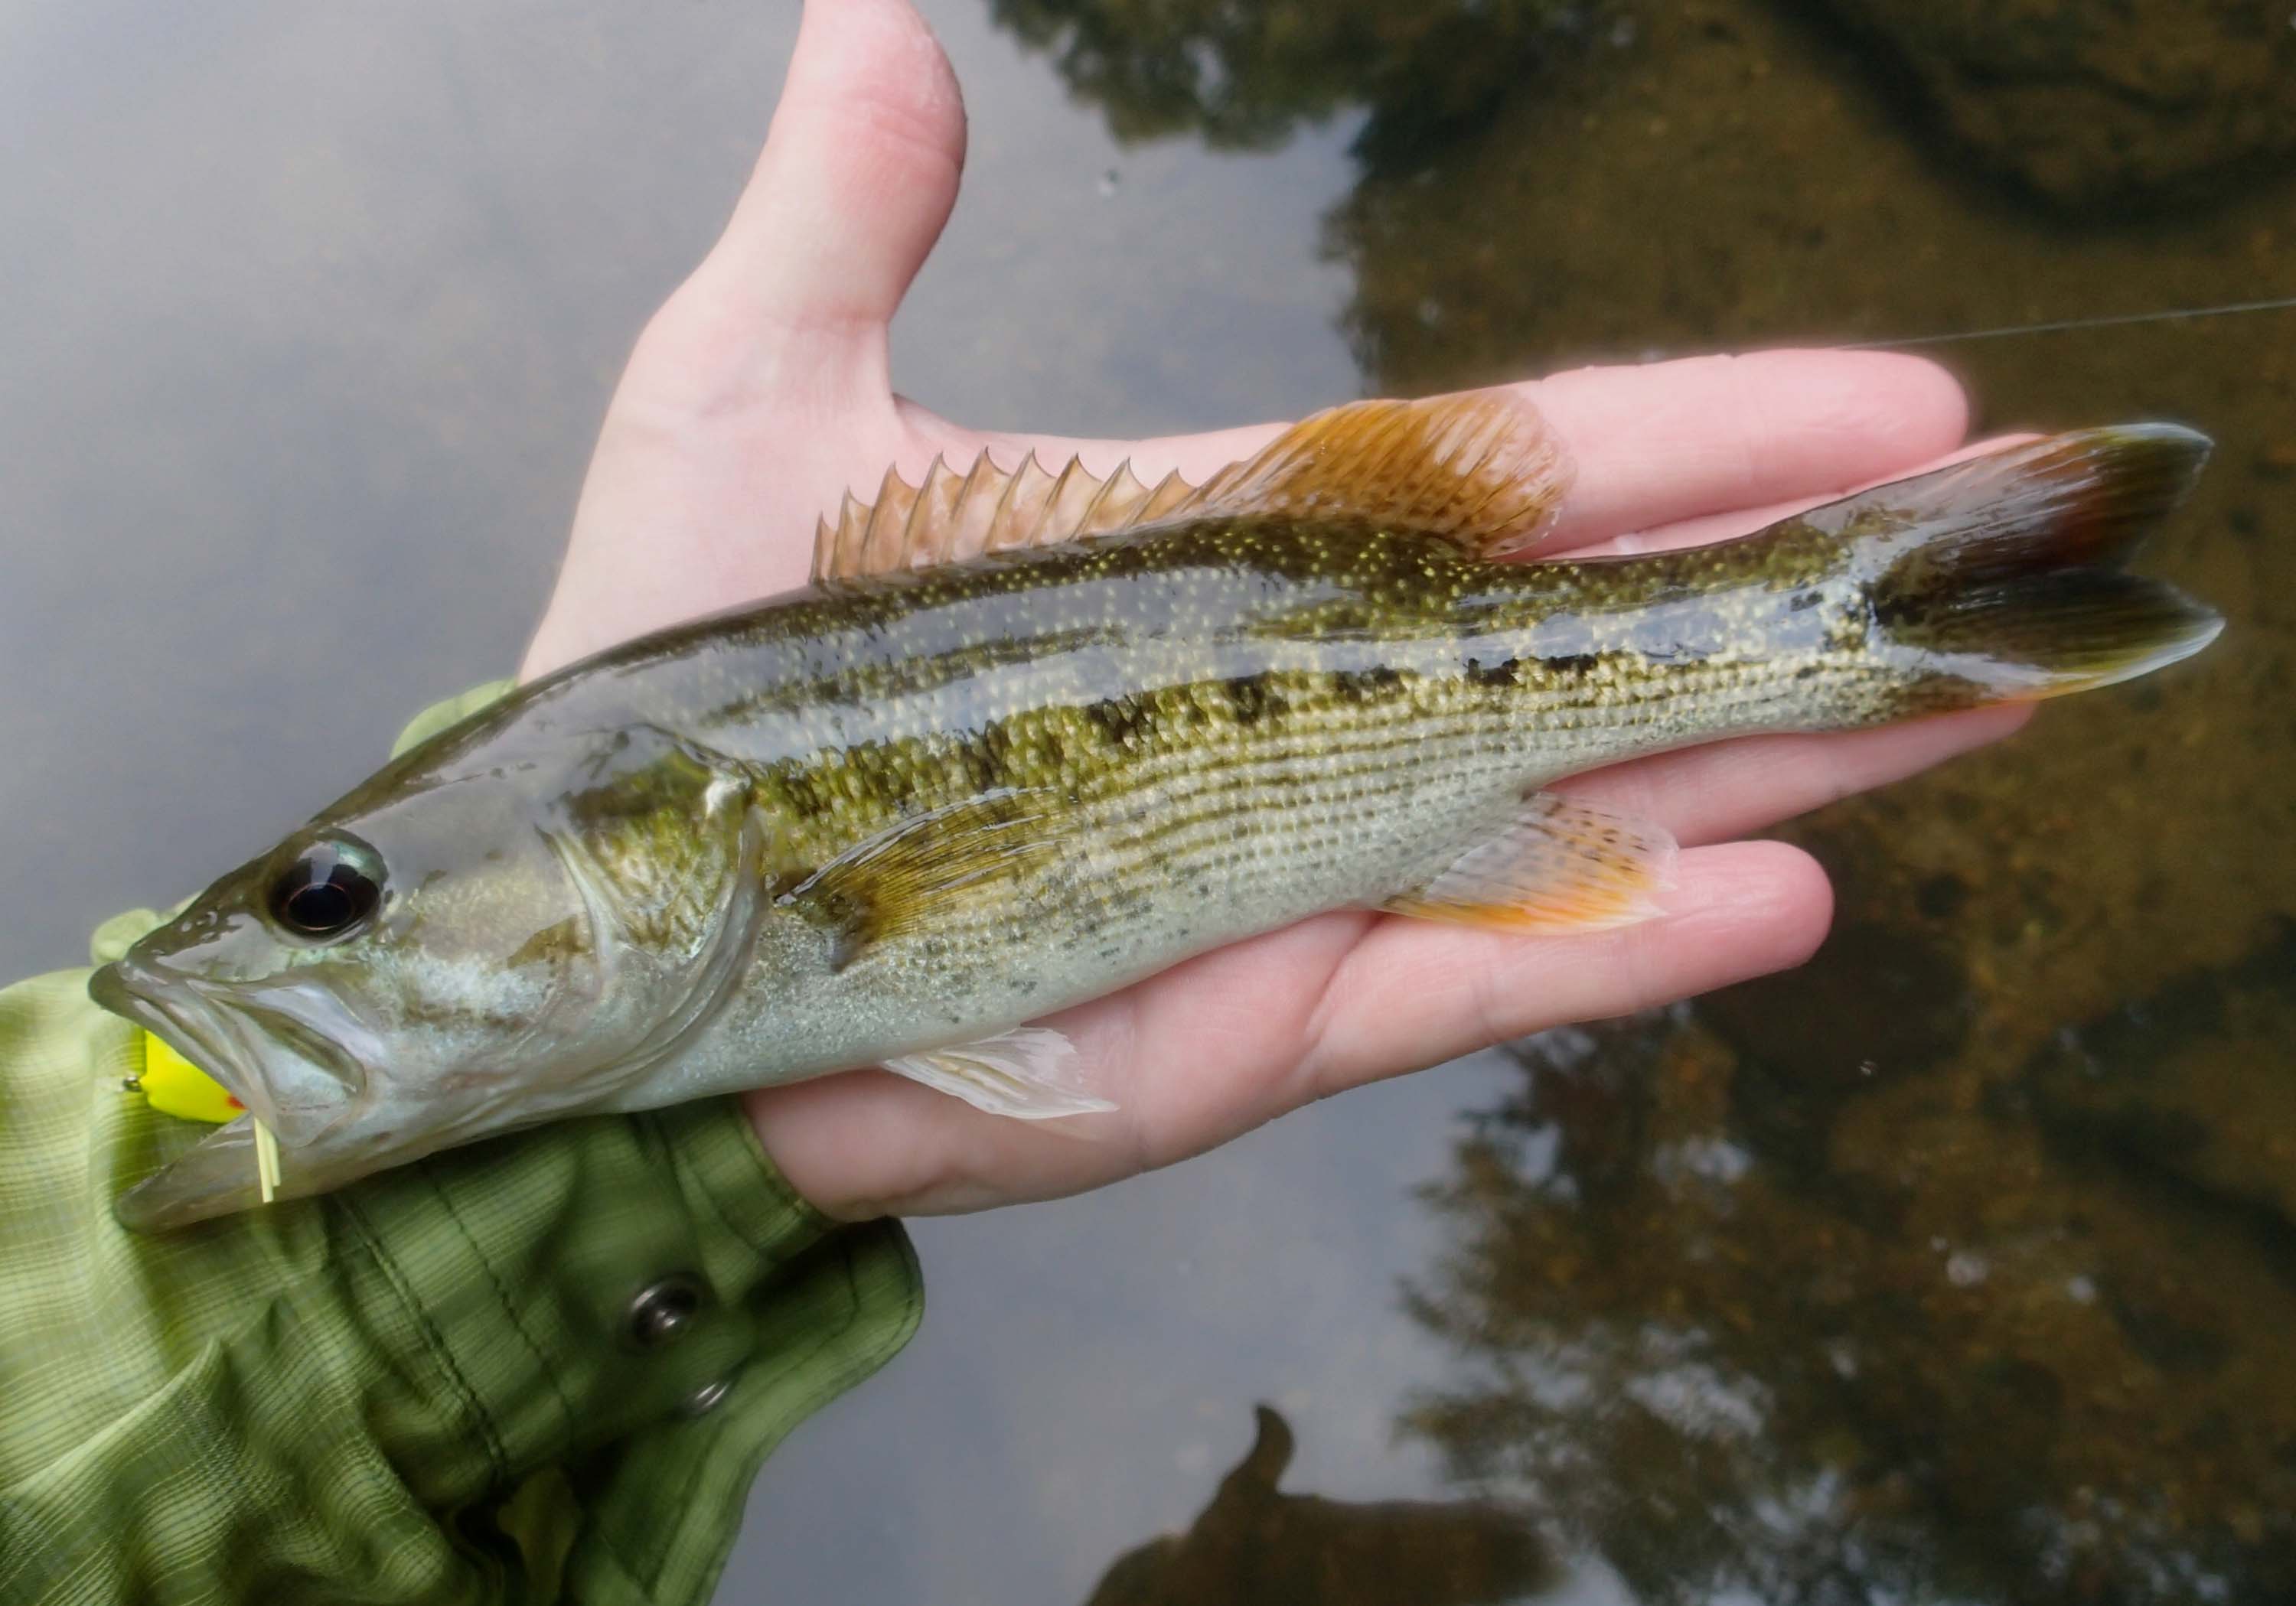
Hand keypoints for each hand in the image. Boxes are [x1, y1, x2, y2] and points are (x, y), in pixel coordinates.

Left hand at [524, 0, 2022, 1219]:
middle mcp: (1290, 714)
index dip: (1695, 435)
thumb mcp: (753, 396)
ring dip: (1777, 762)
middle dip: (1798, 601)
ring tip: (1968, 714)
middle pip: (1591, 645)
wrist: (614, 934)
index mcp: (1218, 561)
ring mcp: (1290, 872)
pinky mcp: (1251, 1024)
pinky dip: (1617, 944)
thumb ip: (850, 222)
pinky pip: (1467, 977)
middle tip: (2003, 559)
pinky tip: (1781, 893)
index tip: (1878, 401)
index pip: (1498, 482)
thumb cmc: (677, 666)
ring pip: (1584, 809)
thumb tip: (872, 8)